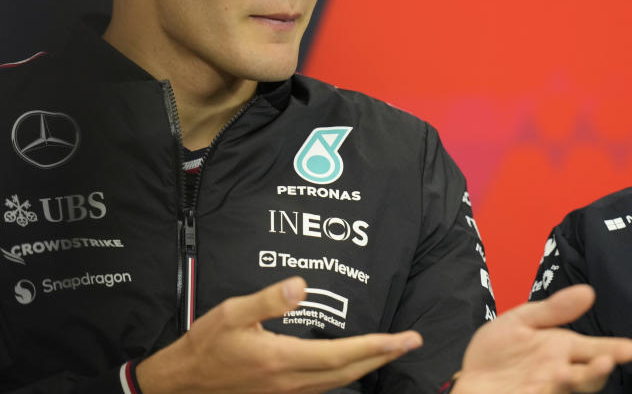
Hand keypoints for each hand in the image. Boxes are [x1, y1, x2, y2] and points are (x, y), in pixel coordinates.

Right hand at [136, 276, 421, 392]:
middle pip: (349, 372)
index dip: (375, 347)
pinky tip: (355, 364)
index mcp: (283, 359)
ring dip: (369, 365)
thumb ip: (268, 300)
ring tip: (391, 350)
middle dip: (383, 356)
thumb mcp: (232, 314)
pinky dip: (347, 375)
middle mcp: (291, 381)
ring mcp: (287, 392)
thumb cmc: (207, 345)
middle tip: (412, 342)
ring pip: (339, 382)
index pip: (341, 354)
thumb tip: (301, 284)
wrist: (183, 383)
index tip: (403, 338)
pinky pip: (324, 387)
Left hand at [452, 284, 631, 392]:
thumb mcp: (522, 320)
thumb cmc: (500, 349)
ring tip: (571, 373)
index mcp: (561, 348)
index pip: (594, 349)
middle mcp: (559, 372)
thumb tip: (589, 291)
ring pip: (570, 388)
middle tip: (606, 361)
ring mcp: (546, 388)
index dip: (613, 349)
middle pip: (587, 375)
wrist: (471, 376)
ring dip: (576, 381)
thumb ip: (554, 310)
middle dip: (597, 370)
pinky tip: (549, 381)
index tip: (631, 348)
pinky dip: (551, 390)